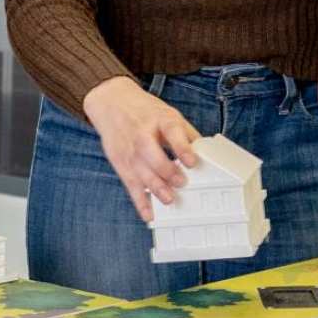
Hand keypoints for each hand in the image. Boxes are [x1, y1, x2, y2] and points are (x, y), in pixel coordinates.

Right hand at [82, 77, 203, 222]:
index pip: (171, 133)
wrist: (112, 103)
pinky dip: (140, 202)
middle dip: (167, 172)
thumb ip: (186, 133)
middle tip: (181, 183)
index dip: (182, 148)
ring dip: (155, 188)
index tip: (192, 162)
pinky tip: (149, 214)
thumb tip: (205, 154)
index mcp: (159, 120)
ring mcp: (130, 151)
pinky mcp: (121, 164)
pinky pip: (131, 185)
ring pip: (142, 173)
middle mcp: (142, 135)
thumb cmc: (145, 111)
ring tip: (169, 200)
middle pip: (153, 156)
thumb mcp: (167, 113)